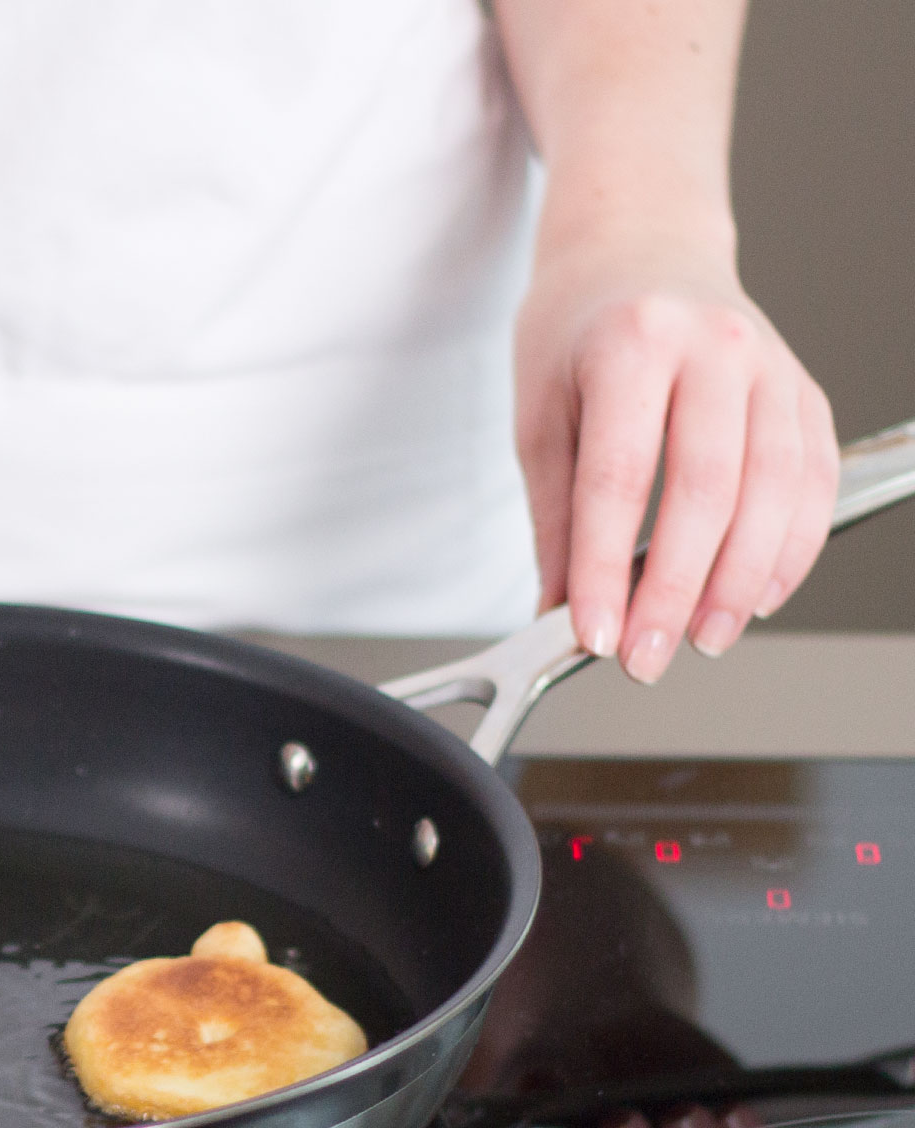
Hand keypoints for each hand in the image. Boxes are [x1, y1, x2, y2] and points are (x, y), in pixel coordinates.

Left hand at [513, 238, 837, 683]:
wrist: (641, 246)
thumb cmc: (579, 328)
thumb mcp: (539, 409)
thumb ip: (552, 514)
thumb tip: (559, 607)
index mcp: (631, 344)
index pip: (620, 478)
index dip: (606, 568)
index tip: (593, 634)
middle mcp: (713, 347)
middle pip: (706, 490)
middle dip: (675, 589)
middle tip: (646, 656)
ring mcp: (770, 367)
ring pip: (772, 491)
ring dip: (740, 581)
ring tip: (702, 638)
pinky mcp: (804, 391)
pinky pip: (813, 480)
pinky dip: (791, 548)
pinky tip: (760, 596)